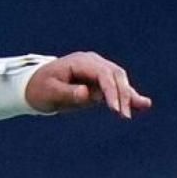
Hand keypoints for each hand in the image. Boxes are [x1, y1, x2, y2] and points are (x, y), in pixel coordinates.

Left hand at [25, 52, 151, 118]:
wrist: (33, 86)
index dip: (111, 91)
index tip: (115, 109)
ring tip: (142, 106)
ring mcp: (98, 70)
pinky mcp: (100, 81)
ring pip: (120, 81)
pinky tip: (143, 104)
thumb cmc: (38, 88)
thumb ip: (68, 93)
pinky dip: (128, 96)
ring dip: (129, 95)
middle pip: (115, 76)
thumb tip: (87, 93)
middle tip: (123, 115)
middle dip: (123, 95)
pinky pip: (116, 88)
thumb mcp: (49, 92)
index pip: (103, 74)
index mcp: (80, 62)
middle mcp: (93, 62)